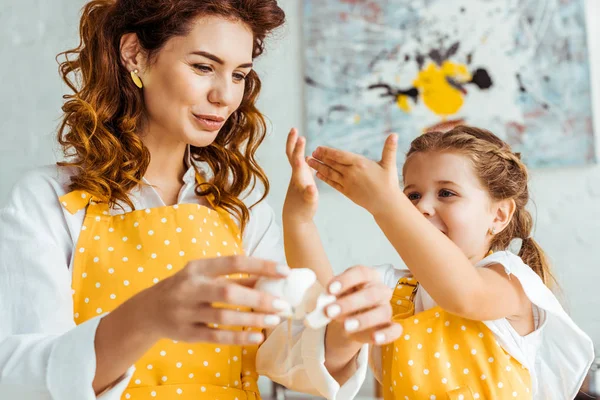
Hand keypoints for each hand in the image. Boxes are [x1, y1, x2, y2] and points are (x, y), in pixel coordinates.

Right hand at [132, 256, 291, 344]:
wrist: (148, 310)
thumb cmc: (186, 288)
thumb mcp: (205, 276)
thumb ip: (235, 278)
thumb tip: (270, 279)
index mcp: (199, 268)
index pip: (234, 262)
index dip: (261, 266)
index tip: (285, 271)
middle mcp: (191, 288)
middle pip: (228, 291)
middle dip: (259, 298)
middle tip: (283, 304)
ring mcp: (187, 311)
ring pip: (223, 316)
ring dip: (252, 318)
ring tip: (274, 320)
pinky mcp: (187, 333)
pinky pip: (216, 336)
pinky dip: (238, 338)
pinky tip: (257, 337)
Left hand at [283, 128, 318, 223]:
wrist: (295, 219)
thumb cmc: (302, 211)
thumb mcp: (309, 203)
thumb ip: (310, 194)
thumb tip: (311, 188)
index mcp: (298, 178)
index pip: (297, 160)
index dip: (299, 149)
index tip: (301, 137)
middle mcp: (296, 175)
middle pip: (292, 155)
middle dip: (292, 142)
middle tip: (293, 129)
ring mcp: (298, 178)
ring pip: (296, 159)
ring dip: (297, 148)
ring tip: (299, 137)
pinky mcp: (301, 182)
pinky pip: (301, 166)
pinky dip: (303, 159)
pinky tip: (307, 157)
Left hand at [308, 134, 400, 215]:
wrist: (386, 204)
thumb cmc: (389, 183)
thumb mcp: (389, 164)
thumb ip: (389, 149)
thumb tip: (394, 134)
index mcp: (360, 164)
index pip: (340, 155)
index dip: (328, 152)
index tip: (318, 148)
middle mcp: (351, 173)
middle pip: (332, 163)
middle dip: (320, 158)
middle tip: (310, 153)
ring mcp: (348, 183)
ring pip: (330, 173)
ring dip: (318, 167)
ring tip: (309, 162)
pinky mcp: (347, 192)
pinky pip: (333, 184)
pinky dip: (325, 178)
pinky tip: (318, 174)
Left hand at [324, 265, 401, 345]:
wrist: (347, 322)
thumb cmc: (341, 302)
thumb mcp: (332, 296)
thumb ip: (326, 296)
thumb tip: (319, 302)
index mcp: (367, 277)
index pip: (360, 273)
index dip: (345, 280)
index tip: (329, 290)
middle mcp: (380, 290)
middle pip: (371, 293)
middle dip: (350, 303)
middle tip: (330, 311)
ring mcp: (387, 309)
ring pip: (382, 312)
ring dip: (363, 320)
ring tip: (346, 327)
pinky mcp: (390, 327)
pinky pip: (395, 330)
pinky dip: (386, 334)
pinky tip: (374, 338)